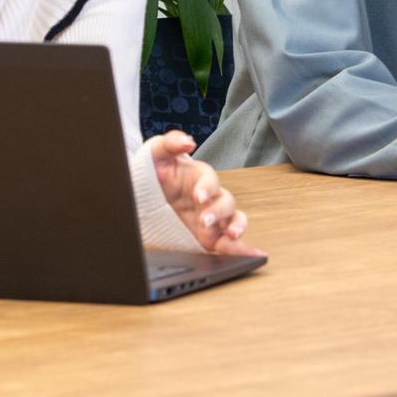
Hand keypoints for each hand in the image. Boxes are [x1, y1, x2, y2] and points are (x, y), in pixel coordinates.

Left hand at [147, 131, 262, 256]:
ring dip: (236, 228)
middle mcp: (210, 198)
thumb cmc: (155, 171)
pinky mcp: (209, 238)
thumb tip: (188, 142)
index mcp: (199, 177)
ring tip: (232, 236)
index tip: (199, 195)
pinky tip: (251, 255)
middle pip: (226, 201)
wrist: (145, 194)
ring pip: (234, 221)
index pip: (209, 179)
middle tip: (205, 220)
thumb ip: (171, 143)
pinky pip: (228, 244)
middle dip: (218, 211)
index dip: (207, 187)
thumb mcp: (157, 152)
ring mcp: (212, 218)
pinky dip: (241, 249)